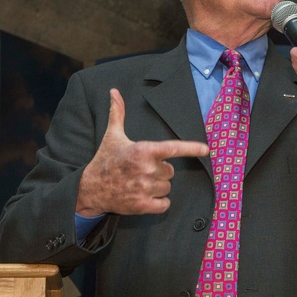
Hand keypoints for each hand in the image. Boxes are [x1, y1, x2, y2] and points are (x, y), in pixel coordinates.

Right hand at [77, 89, 208, 215]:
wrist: (90, 189)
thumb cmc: (105, 160)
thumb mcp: (112, 136)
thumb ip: (117, 113)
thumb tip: (114, 91)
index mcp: (143, 150)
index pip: (173, 148)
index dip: (191, 148)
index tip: (206, 149)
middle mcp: (146, 169)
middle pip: (170, 171)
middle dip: (159, 171)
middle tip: (141, 170)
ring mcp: (145, 188)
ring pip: (167, 187)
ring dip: (158, 187)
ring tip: (140, 183)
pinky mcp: (142, 205)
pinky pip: (164, 204)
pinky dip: (159, 203)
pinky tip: (145, 197)